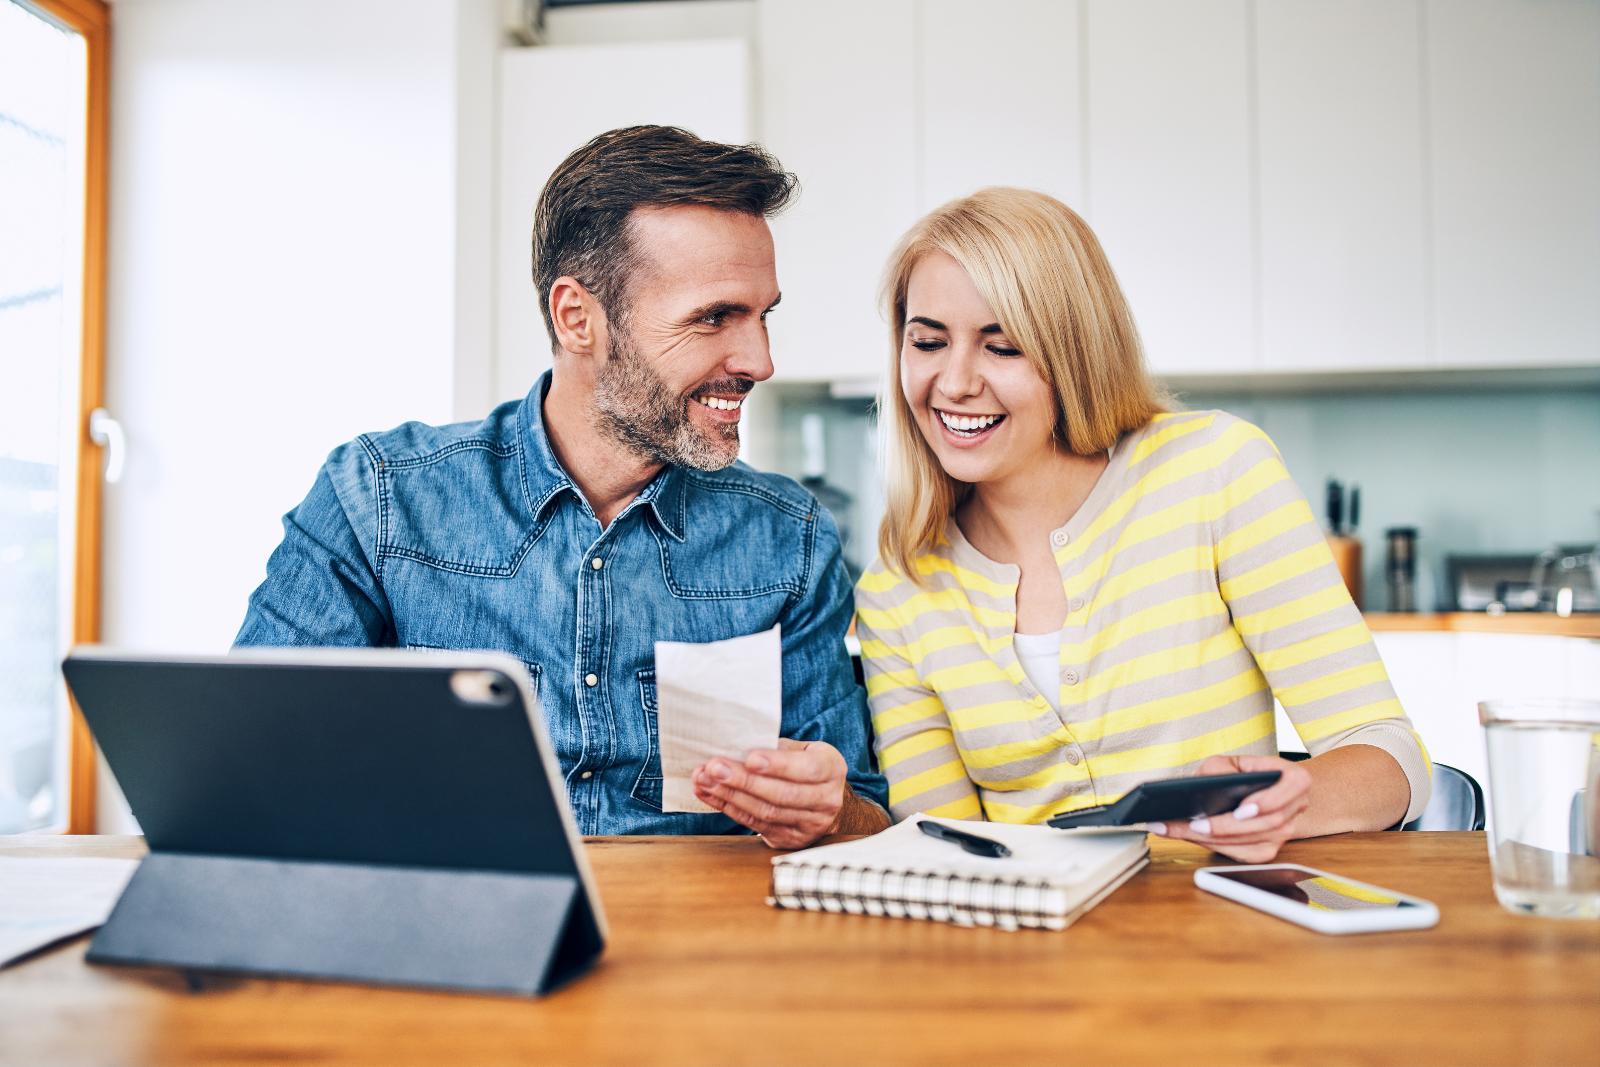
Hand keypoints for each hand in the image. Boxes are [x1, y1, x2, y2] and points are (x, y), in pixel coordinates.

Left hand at [691, 739, 847, 848]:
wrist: (823, 801)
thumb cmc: (806, 766)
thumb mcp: (802, 750)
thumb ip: (777, 748)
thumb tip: (736, 744)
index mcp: (831, 769)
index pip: (807, 769)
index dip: (778, 765)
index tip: (750, 758)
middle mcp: (826, 800)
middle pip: (781, 794)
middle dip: (743, 781)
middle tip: (714, 768)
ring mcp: (809, 825)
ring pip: (766, 812)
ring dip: (730, 796)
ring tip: (704, 780)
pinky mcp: (790, 839)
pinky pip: (755, 825)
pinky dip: (729, 808)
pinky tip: (710, 794)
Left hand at [1148, 754, 1312, 862]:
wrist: (1254, 791)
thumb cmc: (1241, 773)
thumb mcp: (1228, 762)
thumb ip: (1220, 769)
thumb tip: (1204, 787)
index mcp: (1293, 779)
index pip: (1292, 787)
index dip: (1270, 800)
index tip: (1241, 809)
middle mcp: (1294, 808)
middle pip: (1266, 823)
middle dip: (1225, 826)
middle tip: (1193, 824)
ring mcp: (1284, 833)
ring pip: (1252, 843)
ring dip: (1214, 839)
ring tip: (1180, 830)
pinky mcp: (1267, 850)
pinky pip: (1244, 855)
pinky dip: (1215, 847)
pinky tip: (1191, 837)